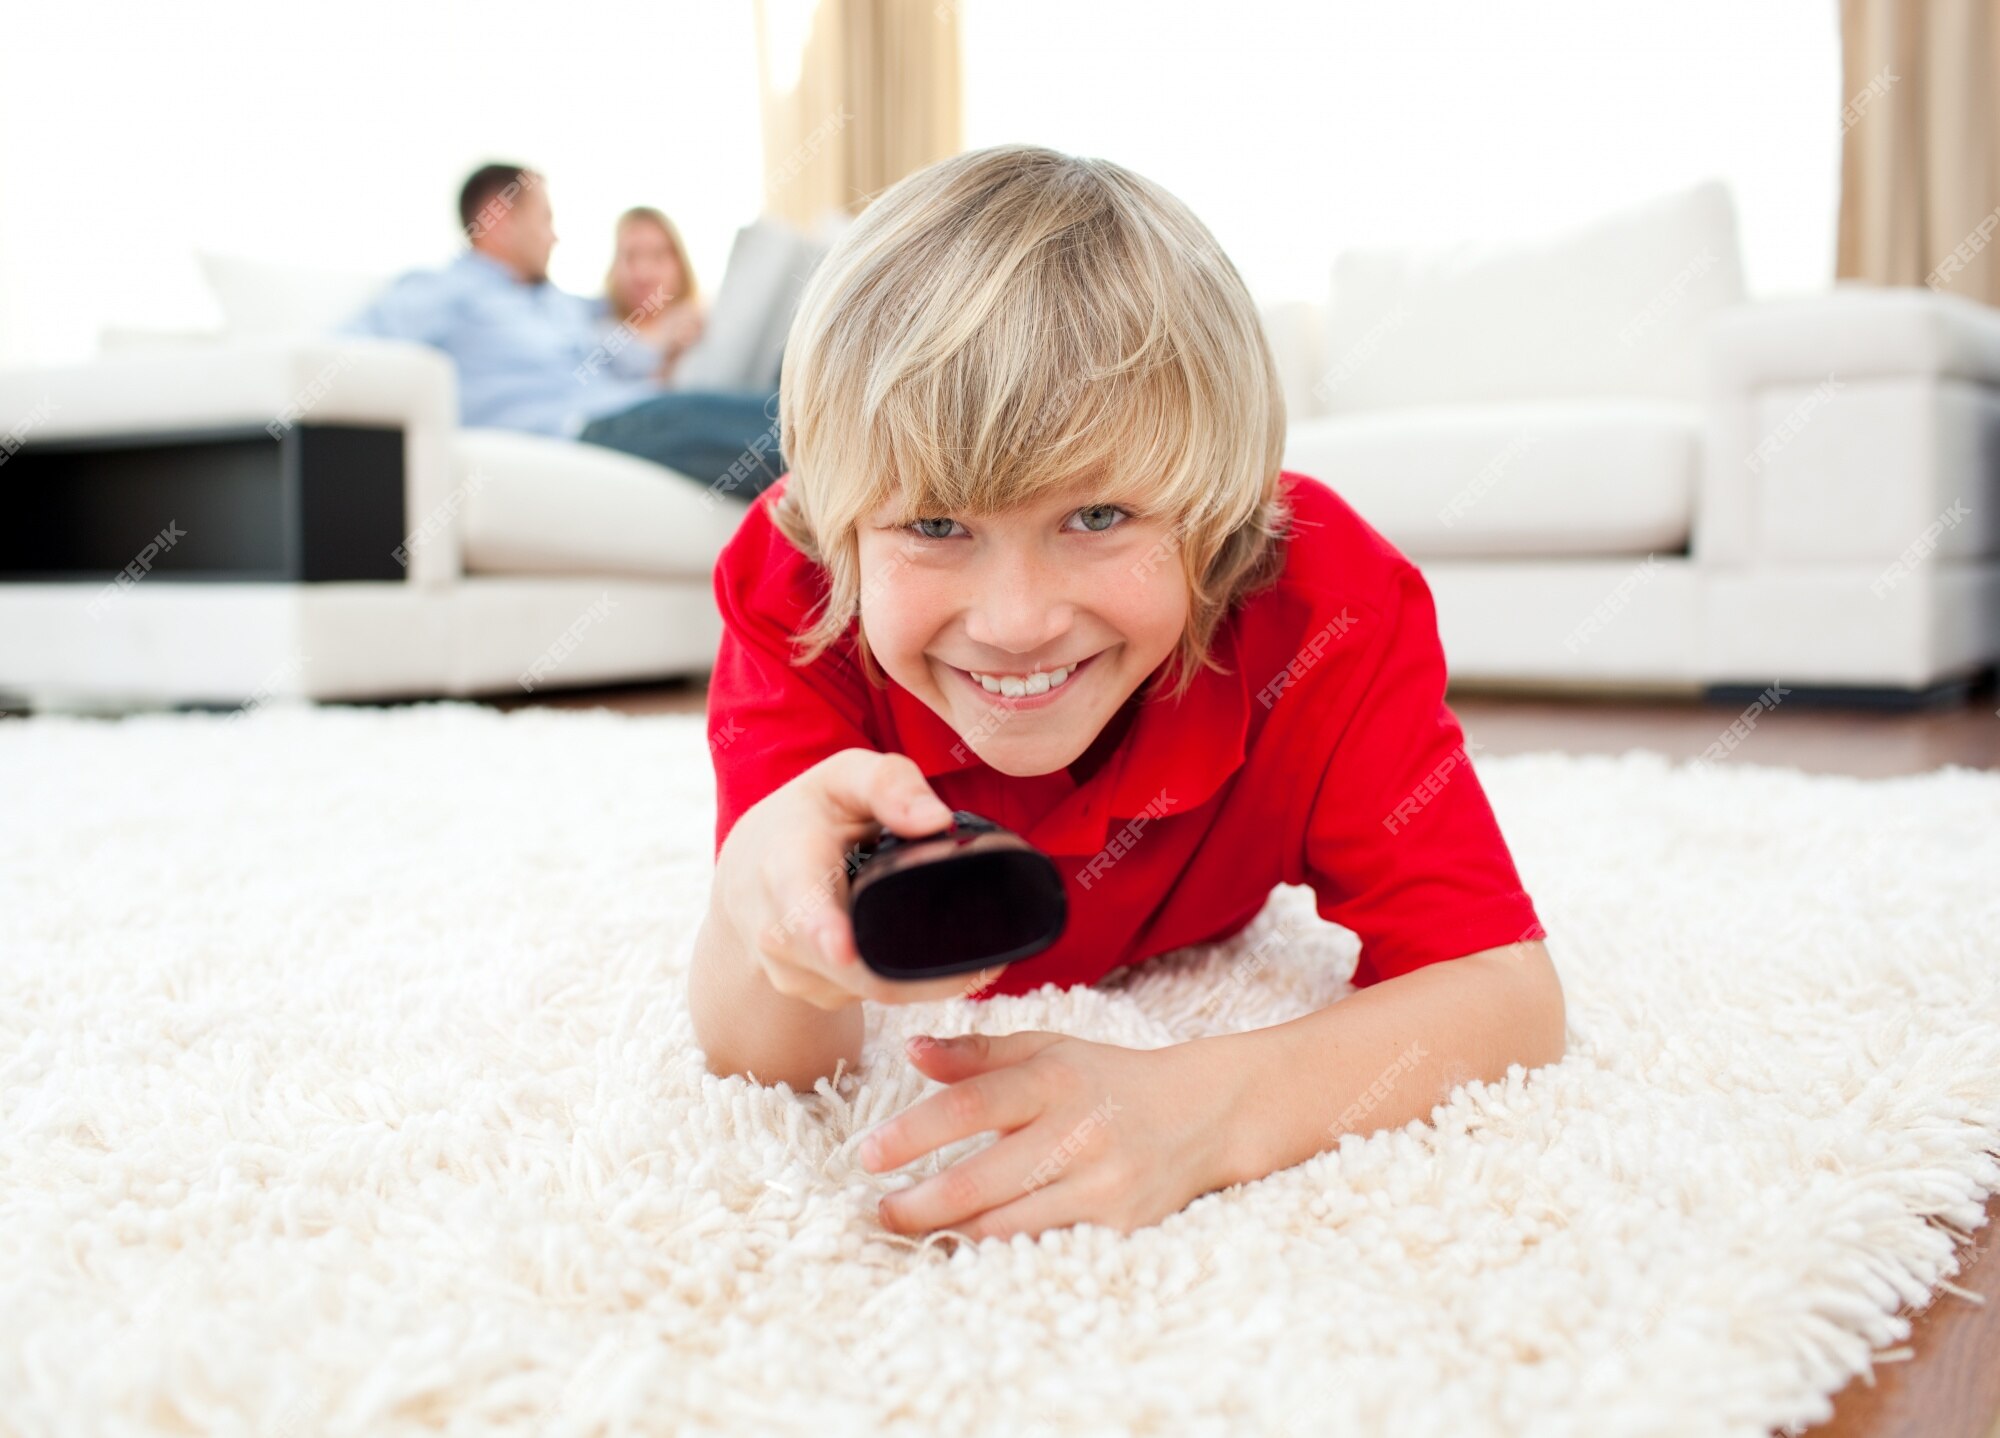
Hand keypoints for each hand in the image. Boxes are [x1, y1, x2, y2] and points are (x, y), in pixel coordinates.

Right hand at [711, 748, 1010, 1010]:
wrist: (750, 874)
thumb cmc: (809, 817)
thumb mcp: (841, 780)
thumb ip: (888, 785)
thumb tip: (937, 820)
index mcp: (785, 867)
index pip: (799, 905)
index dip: (821, 931)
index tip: (842, 950)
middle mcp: (780, 932)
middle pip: (854, 970)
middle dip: (919, 970)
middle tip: (988, 959)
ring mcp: (797, 973)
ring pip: (875, 988)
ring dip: (924, 973)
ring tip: (968, 943)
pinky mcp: (819, 995)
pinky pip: (875, 994)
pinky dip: (909, 975)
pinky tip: (930, 948)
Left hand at [856, 1031, 1244, 1240]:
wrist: (1201, 1115)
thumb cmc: (1105, 1079)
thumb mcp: (1047, 1050)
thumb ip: (978, 1053)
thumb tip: (911, 1051)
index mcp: (1054, 1079)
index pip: (970, 1106)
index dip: (912, 1134)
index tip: (868, 1155)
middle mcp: (1078, 1132)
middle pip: (978, 1181)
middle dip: (917, 1203)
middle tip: (881, 1210)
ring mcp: (1101, 1186)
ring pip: (1005, 1228)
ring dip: (947, 1235)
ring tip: (913, 1230)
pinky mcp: (1119, 1229)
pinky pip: (1042, 1251)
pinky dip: (997, 1255)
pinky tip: (967, 1250)